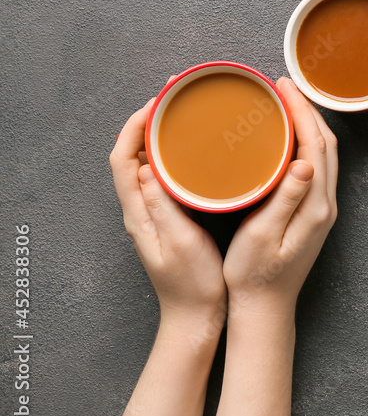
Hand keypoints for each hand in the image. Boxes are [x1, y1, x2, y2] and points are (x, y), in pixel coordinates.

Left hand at [110, 97, 226, 325]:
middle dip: (146, 122)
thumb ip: (162, 206)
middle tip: (172, 99)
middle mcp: (140, 211)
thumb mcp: (181, 243)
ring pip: (146, 165)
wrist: (196, 316)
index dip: (134, 127)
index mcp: (139, 214)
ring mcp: (153, 215)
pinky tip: (194, 152)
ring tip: (182, 116)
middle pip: (131, 156)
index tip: (157, 104)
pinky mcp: (169, 219)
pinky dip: (173, 157)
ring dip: (158, 137)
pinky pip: (164, 178)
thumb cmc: (193, 285)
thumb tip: (147, 168)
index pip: (122, 159)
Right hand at [223, 77, 338, 315]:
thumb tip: (304, 163)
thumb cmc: (254, 276)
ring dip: (307, 124)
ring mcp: (321, 209)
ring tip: (283, 102)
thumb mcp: (262, 237)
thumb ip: (285, 200)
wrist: (265, 309)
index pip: (316, 145)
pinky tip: (286, 138)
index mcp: (314, 206)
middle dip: (306, 109)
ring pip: (322, 154)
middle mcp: (324, 204)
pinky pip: (315, 167)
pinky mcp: (313, 213)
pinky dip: (304, 143)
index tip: (282, 86)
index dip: (301, 111)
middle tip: (281, 85)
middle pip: (325, 144)